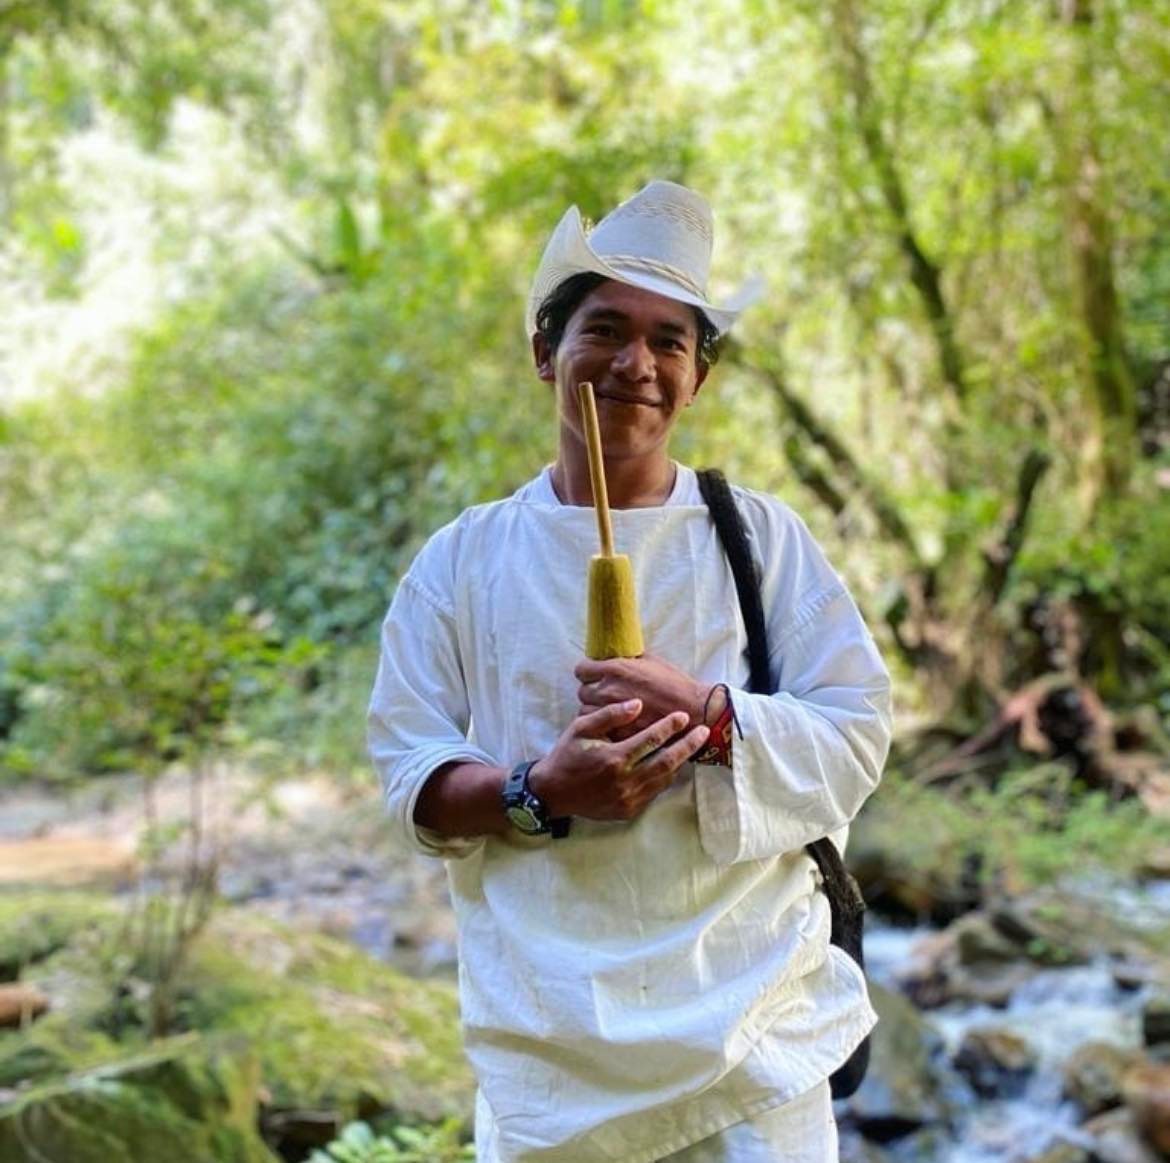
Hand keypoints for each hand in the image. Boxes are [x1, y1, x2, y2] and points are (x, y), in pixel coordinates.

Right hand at [529, 699, 708, 822]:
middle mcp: (624, 781)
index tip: (683, 716)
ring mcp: (628, 799)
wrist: (553, 792)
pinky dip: (665, 777)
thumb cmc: (567, 755)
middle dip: (687, 745)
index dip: (669, 726)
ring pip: (664, 779)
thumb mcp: (581, 728)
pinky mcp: (628, 810)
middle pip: (666, 761)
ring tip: (692, 746)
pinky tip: (671, 765)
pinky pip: (654, 792)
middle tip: (703, 732)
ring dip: (679, 762)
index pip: (650, 740)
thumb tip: (638, 704)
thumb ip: (610, 715)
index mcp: (614, 758)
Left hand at [575, 654, 711, 739]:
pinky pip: (600, 728)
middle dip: (591, 692)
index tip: (593, 675)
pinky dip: (604, 726)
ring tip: (608, 711)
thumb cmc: (674, 684)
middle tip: (603, 694)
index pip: (582, 670)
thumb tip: (614, 655)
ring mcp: (612, 712)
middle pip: (582, 691)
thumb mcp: (650, 661)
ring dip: (595, 710)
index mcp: (615, 668)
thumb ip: (627, 659)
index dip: (587, 672)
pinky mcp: (618, 731)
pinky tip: (615, 724)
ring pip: (587, 712)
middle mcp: (609, 689)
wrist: (692, 710)